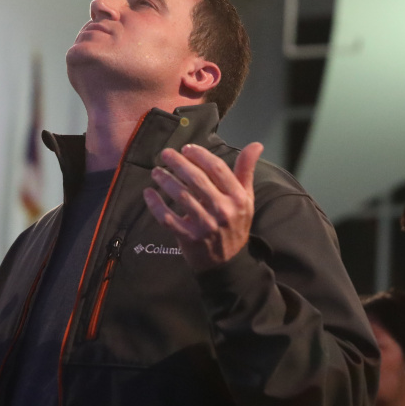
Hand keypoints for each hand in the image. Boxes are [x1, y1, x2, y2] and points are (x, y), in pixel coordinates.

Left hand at [143, 142, 262, 270]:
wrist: (228, 262)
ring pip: (181, 196)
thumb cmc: (236, 224)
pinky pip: (167, 218)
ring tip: (156, 171)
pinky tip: (148, 192)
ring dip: (165, 180)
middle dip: (178, 163)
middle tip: (166, 154)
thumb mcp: (246, 198)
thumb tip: (256, 144)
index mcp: (237, 198)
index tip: (187, 149)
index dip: (200, 155)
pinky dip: (155, 204)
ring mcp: (205, 225)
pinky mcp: (189, 237)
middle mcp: (222, 210)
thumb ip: (246, 170)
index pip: (217, 169)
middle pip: (197, 180)